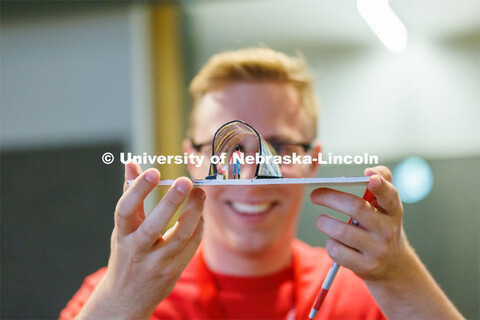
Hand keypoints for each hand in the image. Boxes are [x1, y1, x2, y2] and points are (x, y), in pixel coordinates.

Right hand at [78, 162, 204, 318]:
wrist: (126, 298)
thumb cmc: (126, 253)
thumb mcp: (123, 227)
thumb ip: (130, 194)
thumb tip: (132, 162)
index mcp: (122, 236)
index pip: (125, 211)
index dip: (138, 190)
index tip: (153, 171)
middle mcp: (137, 251)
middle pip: (154, 226)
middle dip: (171, 202)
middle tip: (186, 181)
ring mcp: (156, 264)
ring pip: (180, 237)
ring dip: (194, 213)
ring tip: (200, 193)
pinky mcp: (173, 272)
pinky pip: (191, 247)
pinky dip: (199, 228)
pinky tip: (200, 214)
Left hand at [311, 166, 463, 318]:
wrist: (393, 265)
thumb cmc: (382, 226)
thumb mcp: (387, 206)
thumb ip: (381, 181)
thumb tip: (370, 170)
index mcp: (393, 210)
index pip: (389, 195)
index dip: (380, 185)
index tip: (369, 176)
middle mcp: (387, 229)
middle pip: (356, 208)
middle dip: (330, 197)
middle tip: (315, 195)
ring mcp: (377, 250)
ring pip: (340, 231)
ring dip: (324, 222)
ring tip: (322, 220)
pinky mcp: (365, 266)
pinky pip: (336, 250)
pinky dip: (329, 243)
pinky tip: (333, 241)